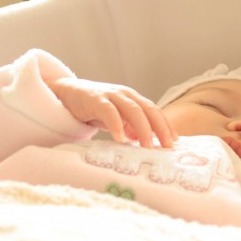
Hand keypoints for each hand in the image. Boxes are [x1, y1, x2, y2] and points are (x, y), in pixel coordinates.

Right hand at [47, 77, 177, 147]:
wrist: (66, 93)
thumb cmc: (94, 108)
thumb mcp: (117, 118)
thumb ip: (131, 127)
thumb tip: (144, 140)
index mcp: (134, 99)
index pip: (155, 112)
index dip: (166, 125)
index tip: (174, 141)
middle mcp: (126, 95)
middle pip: (149, 110)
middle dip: (160, 129)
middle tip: (166, 147)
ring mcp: (111, 95)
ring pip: (133, 110)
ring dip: (143, 129)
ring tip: (147, 147)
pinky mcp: (95, 99)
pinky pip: (109, 112)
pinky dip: (117, 125)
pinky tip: (121, 139)